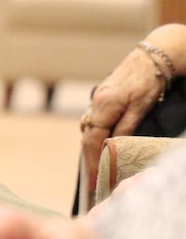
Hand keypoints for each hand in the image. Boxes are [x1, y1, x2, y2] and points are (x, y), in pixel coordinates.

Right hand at [81, 48, 161, 194]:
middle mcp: (95, 104)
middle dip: (89, 160)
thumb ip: (125, 127)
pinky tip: (100, 145)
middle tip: (94, 181)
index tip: (93, 181)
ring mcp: (96, 100)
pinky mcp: (101, 98)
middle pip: (87, 137)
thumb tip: (113, 147)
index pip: (92, 141)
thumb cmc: (149, 81)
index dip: (92, 163)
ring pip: (88, 130)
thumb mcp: (141, 107)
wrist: (152, 57)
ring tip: (98, 168)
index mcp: (104, 106)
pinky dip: (94, 136)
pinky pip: (93, 122)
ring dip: (91, 149)